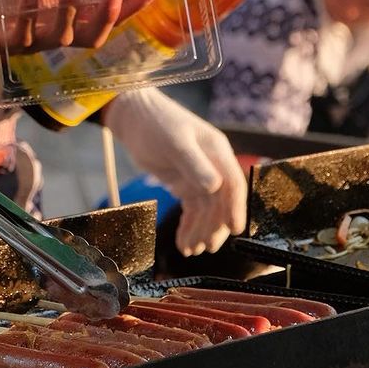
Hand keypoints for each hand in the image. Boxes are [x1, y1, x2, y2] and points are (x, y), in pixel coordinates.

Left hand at [1, 0, 153, 52]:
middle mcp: (58, 36)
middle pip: (92, 37)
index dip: (132, 9)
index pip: (109, 19)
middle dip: (107, 16)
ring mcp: (34, 43)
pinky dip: (27, 13)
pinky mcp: (7, 43)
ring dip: (68, 8)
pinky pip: (21, 33)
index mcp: (72, 22)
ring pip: (60, 35)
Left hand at [103, 87, 247, 255]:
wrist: (133, 117)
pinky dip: (189, 226)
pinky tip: (183, 241)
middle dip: (214, 225)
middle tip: (205, 247)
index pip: (233, 183)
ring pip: (206, 210)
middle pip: (221, 202)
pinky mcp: (185, 183)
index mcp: (217, 151)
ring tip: (190, 250)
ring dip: (200, 230)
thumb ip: (194, 164)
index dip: (235, 207)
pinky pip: (192, 209)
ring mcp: (199, 175)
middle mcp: (212, 165)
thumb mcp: (175, 142)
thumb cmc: (155, 123)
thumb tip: (214, 188)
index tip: (234, 229)